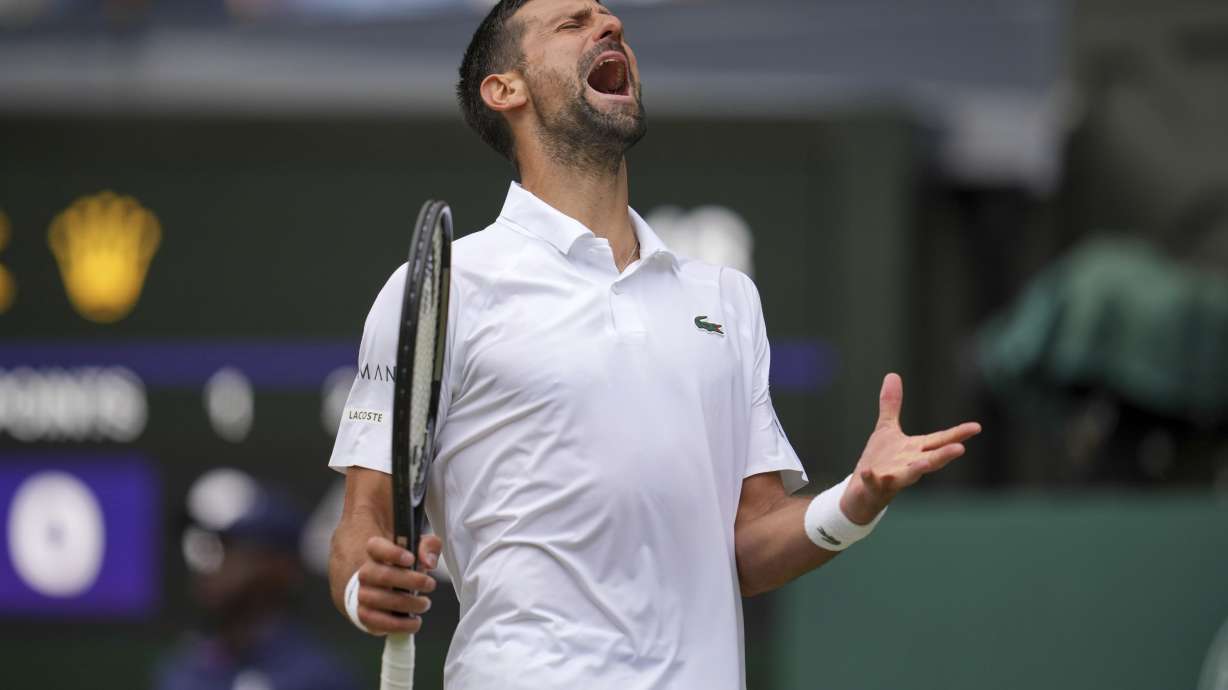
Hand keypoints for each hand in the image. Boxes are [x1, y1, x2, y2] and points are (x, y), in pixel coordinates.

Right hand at [355, 534, 442, 634]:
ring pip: (379, 600)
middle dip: (410, 581)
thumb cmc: (404, 567)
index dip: (392, 552)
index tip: (411, 559)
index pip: (375, 546)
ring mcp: (363, 594)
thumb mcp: (420, 550)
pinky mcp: (365, 615)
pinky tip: (414, 621)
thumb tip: (428, 561)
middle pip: (382, 575)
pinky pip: (377, 622)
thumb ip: (428, 547)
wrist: (385, 589)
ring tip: (424, 604)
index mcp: (376, 552)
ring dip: (406, 604)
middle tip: (429, 584)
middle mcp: (366, 573)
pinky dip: (398, 625)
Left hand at [840, 373, 980, 523]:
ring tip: (923, 464)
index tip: (977, 427)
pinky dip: (871, 478)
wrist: (862, 492)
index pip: (939, 440)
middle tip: (960, 448)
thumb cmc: (881, 460)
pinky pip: (873, 482)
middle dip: (944, 454)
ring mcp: (893, 477)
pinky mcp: (874, 486)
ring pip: (908, 475)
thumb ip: (892, 405)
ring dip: (916, 470)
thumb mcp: (886, 429)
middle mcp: (908, 464)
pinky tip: (866, 471)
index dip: (957, 434)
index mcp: (915, 450)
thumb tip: (893, 375)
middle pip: (931, 459)